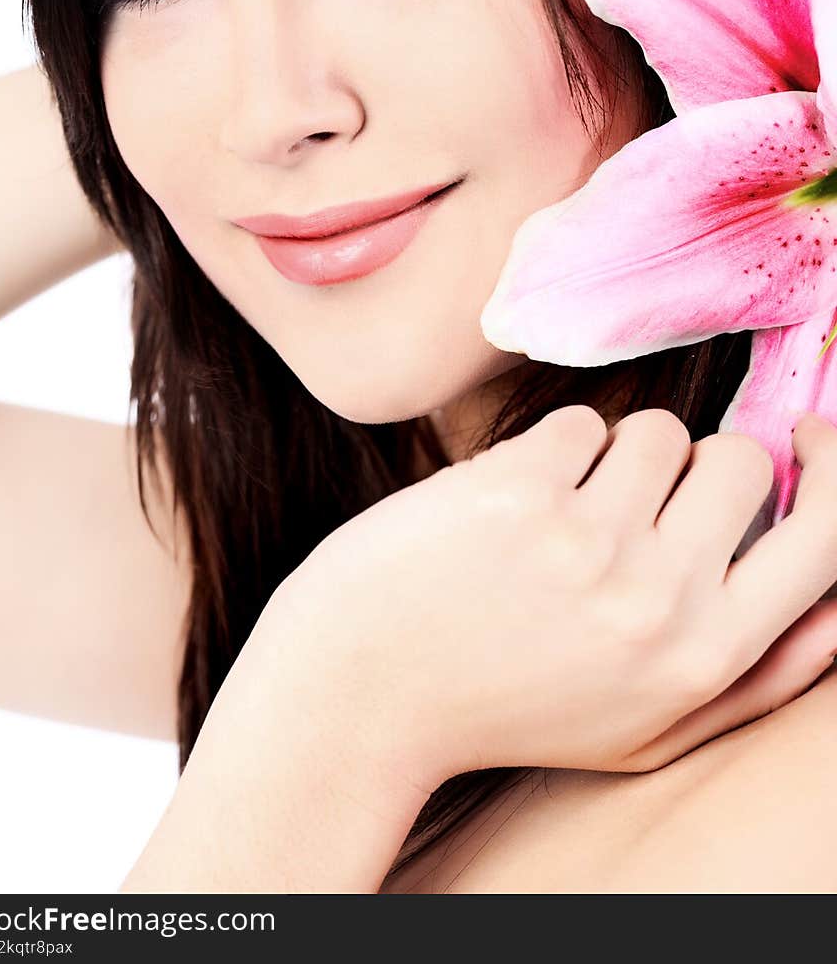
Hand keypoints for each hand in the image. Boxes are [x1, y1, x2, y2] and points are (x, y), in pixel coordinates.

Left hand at [261, 406, 836, 792]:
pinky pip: (579, 421)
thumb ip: (754, 677)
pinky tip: (507, 510)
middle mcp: (660, 600)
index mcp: (705, 660)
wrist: (362, 691)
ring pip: (657, 430)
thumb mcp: (645, 730)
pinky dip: (549, 452)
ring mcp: (588, 539)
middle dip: (696, 466)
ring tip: (558, 520)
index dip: (834, 469)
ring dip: (615, 459)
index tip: (811, 434)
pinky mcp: (519, 488)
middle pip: (743, 459)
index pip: (830, 538)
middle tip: (635, 507)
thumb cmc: (508, 705)